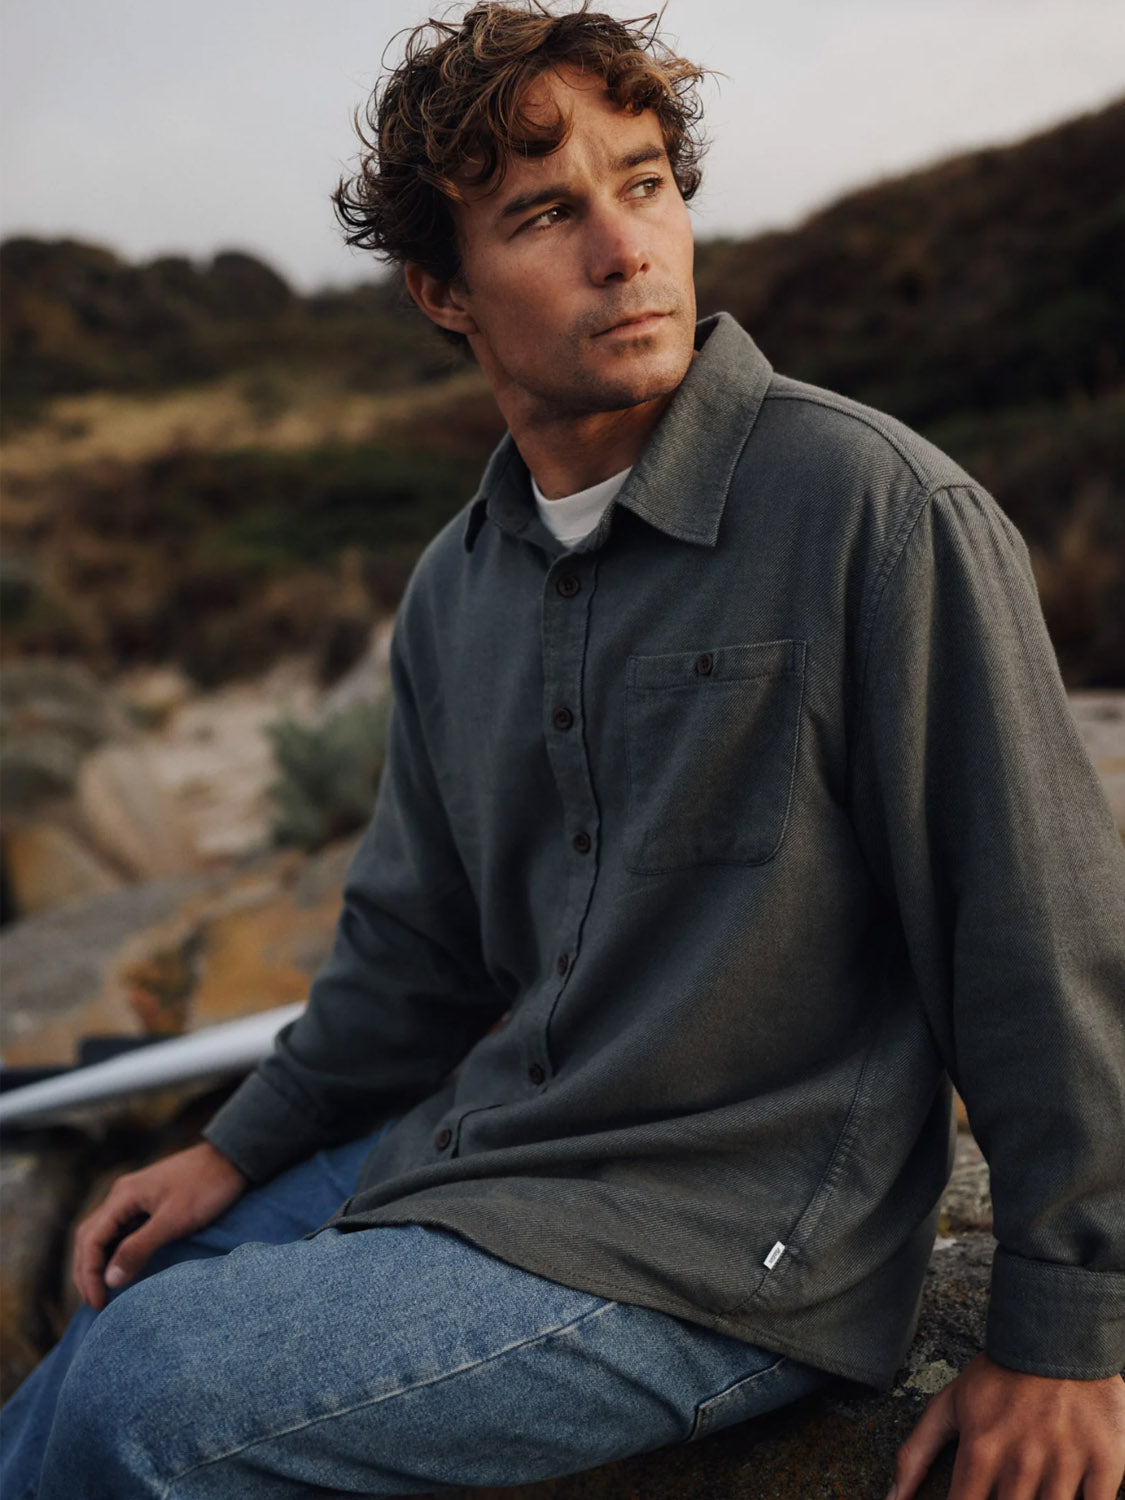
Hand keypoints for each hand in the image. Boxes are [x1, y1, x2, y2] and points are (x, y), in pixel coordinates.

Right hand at [72, 1141, 247, 1309]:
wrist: (232, 1158)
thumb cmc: (206, 1187)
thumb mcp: (174, 1220)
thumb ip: (139, 1248)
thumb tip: (109, 1280)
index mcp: (122, 1197)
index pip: (90, 1240)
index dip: (89, 1274)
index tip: (98, 1303)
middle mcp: (122, 1196)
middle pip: (90, 1237)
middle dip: (86, 1271)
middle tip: (95, 1304)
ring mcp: (134, 1198)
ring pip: (103, 1234)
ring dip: (97, 1263)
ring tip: (101, 1292)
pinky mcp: (148, 1203)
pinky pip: (120, 1231)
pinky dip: (113, 1252)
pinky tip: (120, 1268)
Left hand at [889, 1354, 1124, 1498]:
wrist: (1059, 1334)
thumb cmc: (999, 1375)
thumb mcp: (949, 1405)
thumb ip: (916, 1454)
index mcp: (981, 1450)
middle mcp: (1020, 1462)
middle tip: (1005, 1490)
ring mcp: (1064, 1464)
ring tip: (1027, 1491)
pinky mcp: (1105, 1464)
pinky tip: (1067, 1497)